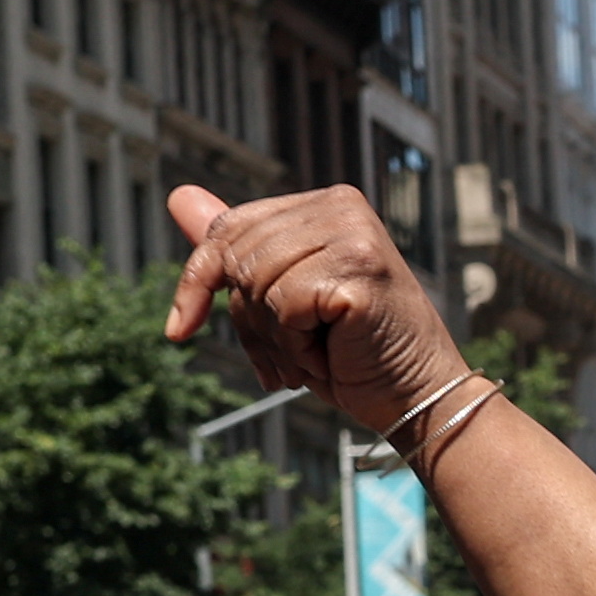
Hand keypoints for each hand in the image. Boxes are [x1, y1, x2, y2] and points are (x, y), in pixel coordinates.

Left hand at [164, 185, 475, 442]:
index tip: (181, 329)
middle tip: (293, 354)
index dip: (199, 283)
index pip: (229, 228)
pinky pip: (285, 305)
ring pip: (258, 283)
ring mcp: (353, 233)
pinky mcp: (359, 268)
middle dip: (252, 322)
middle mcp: (341, 206)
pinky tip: (334, 354)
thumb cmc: (354, 354)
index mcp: (325, 204)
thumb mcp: (282, 300)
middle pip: (238, 258)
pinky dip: (299, 345)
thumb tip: (177, 196)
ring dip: (278, 338)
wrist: (418, 399)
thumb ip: (234, 250)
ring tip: (318, 355)